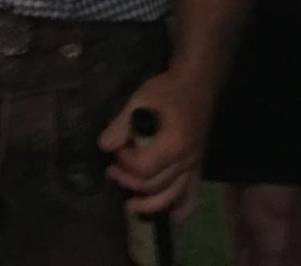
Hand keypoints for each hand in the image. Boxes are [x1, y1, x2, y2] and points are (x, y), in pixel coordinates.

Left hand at [98, 70, 207, 217]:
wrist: (195, 84)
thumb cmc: (167, 90)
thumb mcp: (139, 100)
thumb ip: (121, 125)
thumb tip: (104, 145)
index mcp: (174, 144)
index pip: (144, 168)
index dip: (125, 163)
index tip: (115, 150)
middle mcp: (187, 160)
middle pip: (155, 185)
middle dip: (129, 180)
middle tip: (112, 171)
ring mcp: (194, 165)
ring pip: (172, 195)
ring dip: (150, 204)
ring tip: (130, 206)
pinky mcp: (197, 165)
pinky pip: (193, 194)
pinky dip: (183, 208)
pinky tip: (173, 217)